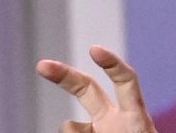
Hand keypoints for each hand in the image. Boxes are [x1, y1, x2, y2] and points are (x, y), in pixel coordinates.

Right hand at [36, 45, 156, 132]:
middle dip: (64, 75)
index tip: (94, 50)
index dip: (112, 64)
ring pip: (70, 126)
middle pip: (87, 88)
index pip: (126, 81)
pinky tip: (84, 132)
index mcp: (135, 118)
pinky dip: (76, 132)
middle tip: (40, 65)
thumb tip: (67, 123)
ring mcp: (99, 130)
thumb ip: (94, 129)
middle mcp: (115, 119)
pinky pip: (72, 131)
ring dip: (73, 132)